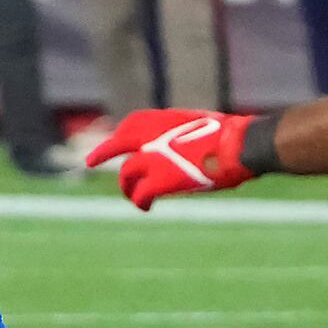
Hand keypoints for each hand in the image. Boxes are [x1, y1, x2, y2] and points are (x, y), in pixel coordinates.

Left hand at [85, 108, 258, 209]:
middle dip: (103, 153)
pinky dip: (140, 202)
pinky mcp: (160, 180)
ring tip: (134, 197)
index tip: (116, 140)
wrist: (237, 146)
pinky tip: (146, 207)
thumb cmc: (232, 137)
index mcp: (164, 120)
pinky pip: (140, 194)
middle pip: (117, 145)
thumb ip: (183, 135)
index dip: (121, 134)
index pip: (133, 123)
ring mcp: (153, 158)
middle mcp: (152, 136)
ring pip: (126, 175)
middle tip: (90, 162)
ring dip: (127, 188)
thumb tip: (183, 147)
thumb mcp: (202, 126)